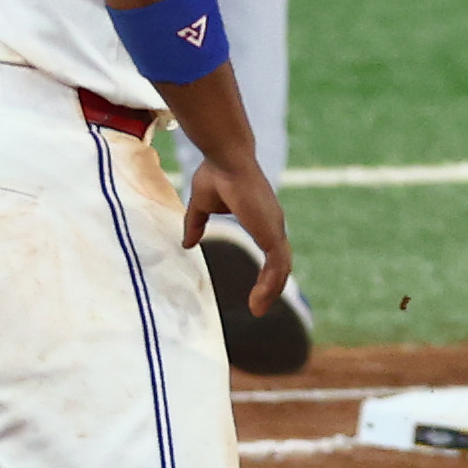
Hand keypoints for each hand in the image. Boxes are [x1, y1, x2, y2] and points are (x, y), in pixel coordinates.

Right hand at [184, 150, 293, 314]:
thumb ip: (196, 224)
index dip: (267, 271)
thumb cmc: (216, 174)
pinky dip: (271, 283)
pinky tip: (259, 299)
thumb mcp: (201, 204)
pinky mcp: (270, 231)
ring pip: (281, 268)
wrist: (225, 158)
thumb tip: (186, 244)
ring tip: (256, 310)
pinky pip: (277, 264)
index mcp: (262, 219)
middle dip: (271, 288)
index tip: (257, 291)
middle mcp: (273, 224)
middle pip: (280, 264)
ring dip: (271, 291)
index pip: (272, 251)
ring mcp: (274, 227)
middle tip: (257, 308)